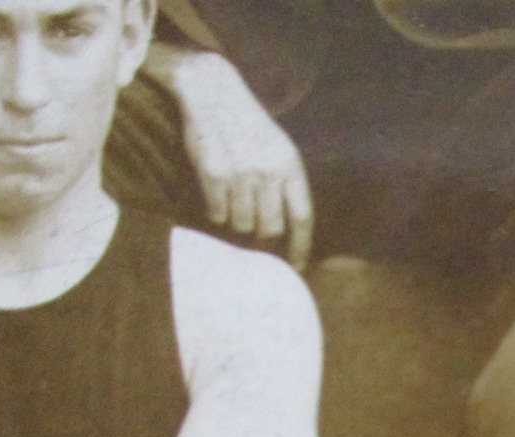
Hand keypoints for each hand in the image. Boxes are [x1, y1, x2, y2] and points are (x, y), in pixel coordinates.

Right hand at [150, 45, 313, 267]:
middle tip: (256, 243)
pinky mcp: (214, 173)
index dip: (300, 247)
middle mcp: (268, 171)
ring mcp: (241, 173)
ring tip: (234, 207)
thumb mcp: (279, 149)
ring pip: (243, 224)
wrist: (213, 91)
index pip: (302, 217)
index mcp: (291, 165)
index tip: (296, 268)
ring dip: (238, 224)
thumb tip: (289, 231)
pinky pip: (217, 213)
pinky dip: (216, 213)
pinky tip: (217, 197)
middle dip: (264, 241)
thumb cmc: (249, 126)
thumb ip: (287, 184)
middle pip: (271, 228)